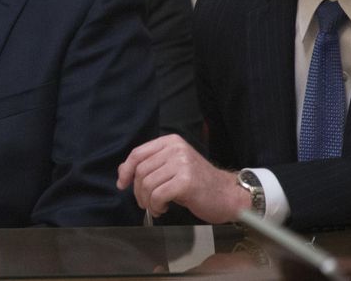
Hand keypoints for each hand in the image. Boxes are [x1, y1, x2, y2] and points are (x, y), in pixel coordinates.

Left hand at [117, 134, 249, 222]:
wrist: (227, 194)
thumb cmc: (198, 184)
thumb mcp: (172, 169)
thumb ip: (149, 166)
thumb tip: (123, 171)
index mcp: (171, 142)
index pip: (138, 153)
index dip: (126, 170)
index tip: (122, 184)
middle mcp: (176, 148)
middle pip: (141, 170)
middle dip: (138, 191)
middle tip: (146, 203)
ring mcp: (182, 163)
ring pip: (148, 184)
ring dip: (148, 201)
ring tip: (157, 206)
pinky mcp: (186, 181)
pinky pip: (158, 195)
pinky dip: (156, 206)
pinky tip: (164, 208)